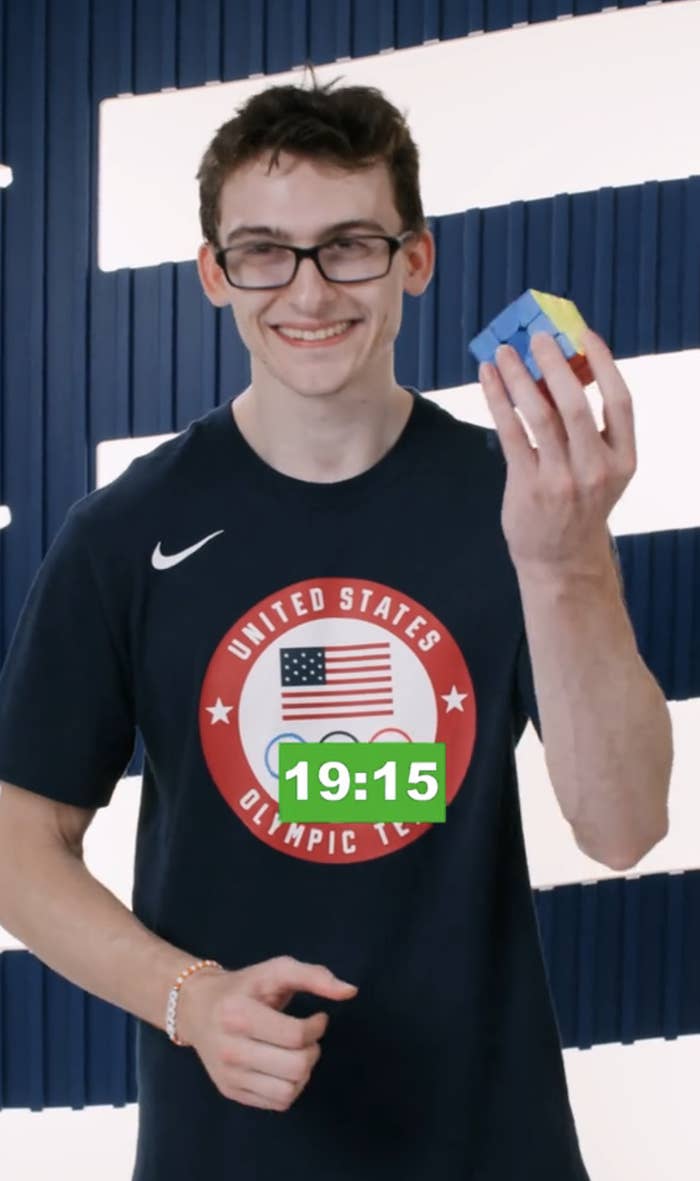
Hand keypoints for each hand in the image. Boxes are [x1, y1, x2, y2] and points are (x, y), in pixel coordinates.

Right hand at [176, 955, 357, 1110]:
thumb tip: (351, 991)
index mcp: (239, 1014)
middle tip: (307, 1038)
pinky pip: (277, 1103)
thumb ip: (314, 976)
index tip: (317, 1018)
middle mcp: (230, 1049)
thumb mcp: (275, 970)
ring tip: (295, 1053)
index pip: (295, 1035)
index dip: (317, 1027)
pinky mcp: (230, 1092)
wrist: (197, 1008)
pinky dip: (290, 1087)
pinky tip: (283, 1066)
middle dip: (312, 1051)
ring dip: (303, 1072)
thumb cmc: (244, 987)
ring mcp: (229, 1075)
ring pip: (289, 1091)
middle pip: (296, 1067)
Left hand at [479, 328, 636, 578]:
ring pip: (539, 415)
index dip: (604, 363)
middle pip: (576, 404)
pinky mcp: (528, 486)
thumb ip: (587, 429)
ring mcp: (561, 480)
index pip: (620, 401)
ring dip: (518, 377)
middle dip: (554, 363)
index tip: (584, 333)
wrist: (560, 559)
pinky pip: (510, 432)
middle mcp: (595, 469)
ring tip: (503, 352)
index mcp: (622, 459)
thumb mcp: (598, 470)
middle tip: (536, 336)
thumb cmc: (579, 506)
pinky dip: (498, 400)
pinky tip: (489, 378)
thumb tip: (557, 371)